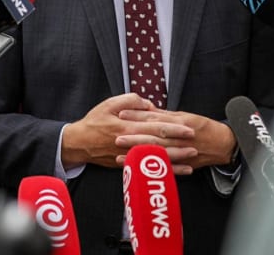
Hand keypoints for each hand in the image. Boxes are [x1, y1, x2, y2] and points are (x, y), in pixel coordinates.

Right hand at [61, 94, 194, 168]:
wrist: (78, 144)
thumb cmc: (94, 121)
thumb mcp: (109, 104)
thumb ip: (130, 101)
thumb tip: (150, 104)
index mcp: (128, 126)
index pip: (155, 127)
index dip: (173, 128)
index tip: (188, 128)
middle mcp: (130, 143)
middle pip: (159, 145)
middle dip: (178, 145)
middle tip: (196, 145)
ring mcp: (129, 156)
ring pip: (154, 159)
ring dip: (174, 160)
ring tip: (191, 160)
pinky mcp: (126, 164)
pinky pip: (147, 168)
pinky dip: (161, 170)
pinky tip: (174, 172)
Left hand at [114, 108, 234, 174]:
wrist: (222, 144)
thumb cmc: (203, 127)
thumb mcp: (185, 116)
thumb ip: (165, 115)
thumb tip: (147, 109)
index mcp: (178, 123)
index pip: (154, 119)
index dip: (137, 117)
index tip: (121, 115)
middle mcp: (178, 138)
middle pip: (153, 137)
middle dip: (134, 138)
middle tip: (116, 137)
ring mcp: (180, 152)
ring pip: (157, 153)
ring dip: (139, 154)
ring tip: (121, 155)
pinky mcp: (182, 164)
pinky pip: (164, 167)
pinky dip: (150, 168)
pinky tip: (139, 168)